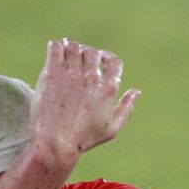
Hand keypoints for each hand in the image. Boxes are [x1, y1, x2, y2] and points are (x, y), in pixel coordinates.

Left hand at [30, 38, 139, 163]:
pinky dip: (56, 45)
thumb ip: (126, 108)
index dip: (108, 57)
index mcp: (108, 88)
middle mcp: (92, 77)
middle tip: (79, 58)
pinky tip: (55, 51)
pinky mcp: (52, 72)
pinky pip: (55, 47)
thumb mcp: (111, 128)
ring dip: (71, 46)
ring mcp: (71, 73)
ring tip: (66, 50)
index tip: (101, 58)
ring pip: (73, 46)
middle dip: (87, 53)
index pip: (114, 61)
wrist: (55, 143)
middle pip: (92, 51)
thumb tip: (136, 91)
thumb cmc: (83, 139)